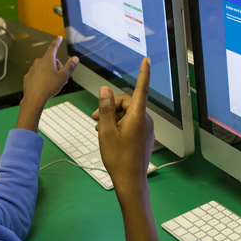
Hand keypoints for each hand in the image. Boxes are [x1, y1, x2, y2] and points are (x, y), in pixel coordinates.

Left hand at [16, 36, 77, 130]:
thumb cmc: (49, 87)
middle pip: (51, 60)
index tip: (59, 38)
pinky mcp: (28, 76)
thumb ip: (70, 66)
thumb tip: (75, 58)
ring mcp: (32, 69)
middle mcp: (38, 62)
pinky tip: (45, 86)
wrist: (34, 98)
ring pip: (44, 68)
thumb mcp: (64, 76)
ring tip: (53, 84)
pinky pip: (37, 74)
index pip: (53, 47)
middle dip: (57, 67)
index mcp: (48, 60)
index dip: (57, 42)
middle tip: (61, 78)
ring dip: (50, 73)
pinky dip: (42, 78)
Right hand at [96, 58, 153, 186]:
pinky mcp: (145, 135)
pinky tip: (109, 135)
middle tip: (94, 118)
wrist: (130, 181)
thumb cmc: (118, 158)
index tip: (146, 60)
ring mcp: (146, 128)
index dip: (143, 73)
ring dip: (113, 117)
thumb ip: (105, 108)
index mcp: (137, 116)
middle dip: (110, 107)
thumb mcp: (105, 131)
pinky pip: (132, 122)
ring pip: (127, 113)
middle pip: (127, 102)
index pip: (141, 88)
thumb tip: (105, 90)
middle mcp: (145, 120)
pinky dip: (119, 124)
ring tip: (99, 130)